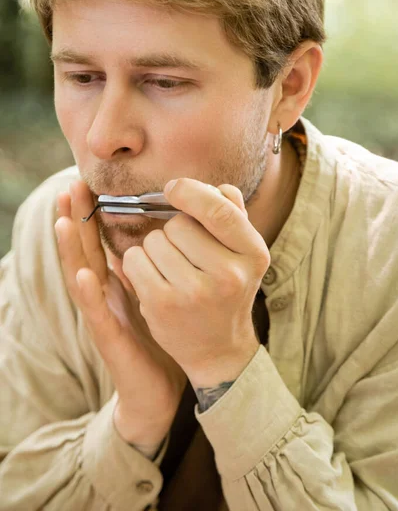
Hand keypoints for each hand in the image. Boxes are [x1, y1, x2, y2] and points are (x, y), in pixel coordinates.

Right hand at [54, 180, 186, 453]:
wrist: (160, 388)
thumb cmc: (160, 337)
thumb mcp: (155, 292)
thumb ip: (150, 266)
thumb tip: (156, 234)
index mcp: (115, 282)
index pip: (98, 241)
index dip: (90, 213)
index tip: (86, 183)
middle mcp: (104, 295)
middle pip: (84, 251)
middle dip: (75, 220)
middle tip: (69, 187)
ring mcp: (103, 316)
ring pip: (81, 277)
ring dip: (70, 250)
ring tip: (63, 221)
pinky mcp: (109, 340)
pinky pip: (97, 315)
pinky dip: (88, 294)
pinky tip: (84, 275)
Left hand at [121, 179, 270, 385]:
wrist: (218, 348)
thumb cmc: (227, 290)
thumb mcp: (243, 255)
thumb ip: (233, 217)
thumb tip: (219, 187)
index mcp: (253, 254)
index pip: (219, 210)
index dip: (191, 192)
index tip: (175, 188)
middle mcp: (228, 275)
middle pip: (178, 224)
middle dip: (173, 230)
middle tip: (184, 253)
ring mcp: (194, 292)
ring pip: (154, 240)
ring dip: (155, 248)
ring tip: (171, 269)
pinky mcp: (163, 305)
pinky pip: (134, 260)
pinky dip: (138, 263)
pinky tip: (153, 279)